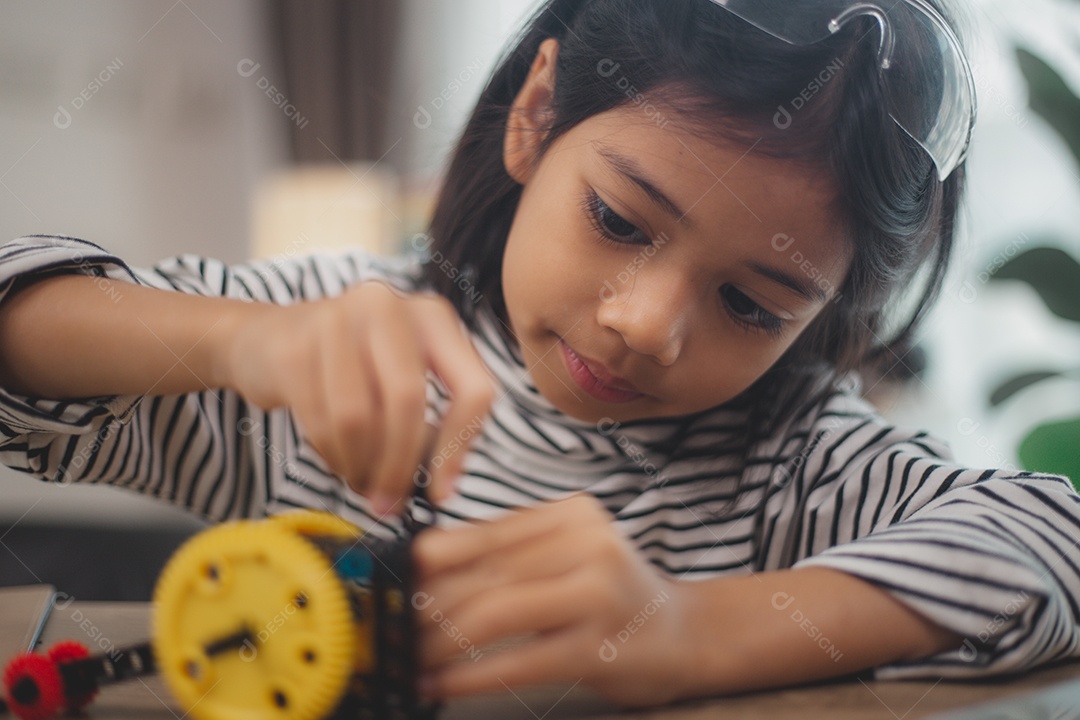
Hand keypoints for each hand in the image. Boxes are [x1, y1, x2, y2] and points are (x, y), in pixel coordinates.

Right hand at [221, 282, 494, 512]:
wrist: (266, 339)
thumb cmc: (351, 369)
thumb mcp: (402, 378)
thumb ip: (433, 421)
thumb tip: (443, 486)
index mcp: (433, 317)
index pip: (472, 388)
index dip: (459, 448)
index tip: (441, 492)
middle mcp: (388, 306)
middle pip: (407, 402)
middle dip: (399, 465)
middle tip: (391, 503)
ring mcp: (337, 319)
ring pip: (359, 416)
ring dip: (362, 466)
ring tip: (364, 485)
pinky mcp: (295, 346)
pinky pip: (321, 421)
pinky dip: (333, 457)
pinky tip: (339, 463)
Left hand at [413, 494, 690, 705]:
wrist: (686, 634)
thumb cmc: (611, 597)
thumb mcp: (567, 556)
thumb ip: (509, 554)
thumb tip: (422, 565)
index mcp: (571, 514)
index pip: (484, 533)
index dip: (428, 560)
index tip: (390, 581)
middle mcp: (587, 543)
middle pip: (484, 573)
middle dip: (426, 605)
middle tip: (390, 627)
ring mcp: (597, 593)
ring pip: (494, 613)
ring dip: (439, 642)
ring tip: (409, 659)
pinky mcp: (599, 646)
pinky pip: (518, 660)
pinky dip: (470, 676)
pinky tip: (441, 684)